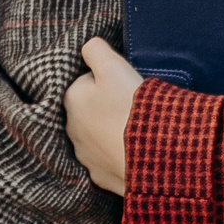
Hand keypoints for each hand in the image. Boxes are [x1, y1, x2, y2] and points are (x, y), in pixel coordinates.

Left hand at [64, 37, 141, 195]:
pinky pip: (109, 161)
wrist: (153, 156)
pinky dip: (119, 156)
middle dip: (107, 108)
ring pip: (98, 137)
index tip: (124, 84)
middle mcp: (71, 130)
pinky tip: (135, 151)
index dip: (106, 80)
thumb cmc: (131, 107)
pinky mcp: (101, 177)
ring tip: (138, 130)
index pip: (85, 82)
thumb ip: (95, 49)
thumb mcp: (113, 66)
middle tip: (133, 106)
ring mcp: (85, 157)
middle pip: (90, 111)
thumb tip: (88, 46)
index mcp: (71, 100)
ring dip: (112, 133)